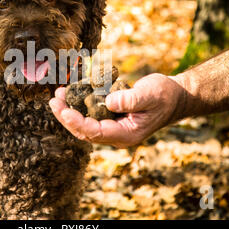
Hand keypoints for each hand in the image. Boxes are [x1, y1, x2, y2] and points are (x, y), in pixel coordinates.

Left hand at [49, 73, 185, 147]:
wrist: (174, 97)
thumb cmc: (164, 95)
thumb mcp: (150, 95)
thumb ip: (130, 100)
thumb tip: (108, 102)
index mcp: (126, 134)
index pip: (95, 133)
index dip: (77, 123)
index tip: (63, 111)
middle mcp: (117, 135)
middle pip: (85, 131)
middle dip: (66, 117)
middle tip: (54, 100)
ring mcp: (113, 128)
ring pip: (85, 124)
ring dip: (69, 111)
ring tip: (58, 95)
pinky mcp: (111, 118)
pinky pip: (90, 115)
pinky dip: (79, 105)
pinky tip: (71, 93)